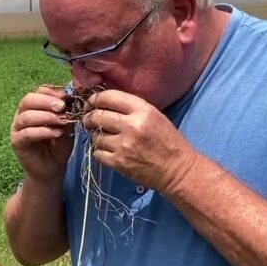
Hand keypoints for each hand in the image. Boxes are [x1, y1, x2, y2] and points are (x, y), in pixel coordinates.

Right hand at [10, 85, 74, 182]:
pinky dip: (43, 131)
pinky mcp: (17, 142)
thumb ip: (67, 114)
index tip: (67, 97)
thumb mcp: (67, 127)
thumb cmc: (58, 145)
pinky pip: (27, 133)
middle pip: (28, 100)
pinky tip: (56, 133)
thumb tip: (71, 101)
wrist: (52, 168)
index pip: (39, 91)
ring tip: (62, 122)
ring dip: (46, 116)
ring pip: (26, 116)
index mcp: (34, 107)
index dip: (52, 92)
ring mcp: (17, 128)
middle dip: (46, 101)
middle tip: (62, 107)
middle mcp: (22, 114)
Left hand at [83, 90, 199, 191]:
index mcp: (142, 110)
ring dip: (96, 136)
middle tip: (89, 121)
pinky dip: (99, 152)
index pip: (108, 97)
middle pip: (97, 116)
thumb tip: (105, 103)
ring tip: (103, 138)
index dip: (95, 99)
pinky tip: (107, 151)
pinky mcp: (118, 162)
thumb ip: (131, 108)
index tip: (91, 104)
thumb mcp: (154, 116)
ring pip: (95, 135)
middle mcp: (131, 125)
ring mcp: (123, 145)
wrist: (177, 169)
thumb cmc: (168, 141)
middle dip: (89, 118)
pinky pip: (97, 153)